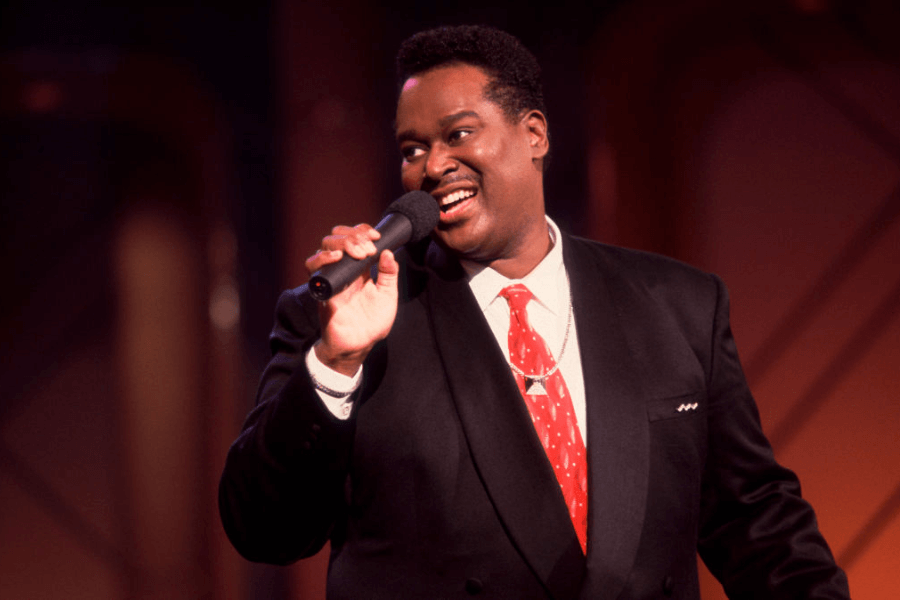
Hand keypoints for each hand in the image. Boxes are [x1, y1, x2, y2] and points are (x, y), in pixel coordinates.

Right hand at [305, 224, 398, 375]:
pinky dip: (324, 258)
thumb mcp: (388, 296)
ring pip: (324, 247)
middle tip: (369, 248)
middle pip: (338, 237)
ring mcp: (331, 278)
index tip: (376, 236)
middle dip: (354, 236)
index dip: (363, 231)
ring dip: (342, 243)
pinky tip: (338, 258)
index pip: (354, 238)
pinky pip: (314, 269)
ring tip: (358, 253)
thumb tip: (388, 252)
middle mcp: (344, 270)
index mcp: (359, 269)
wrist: (359, 345)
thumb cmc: (372, 323)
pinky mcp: (322, 289)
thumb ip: (389, 274)